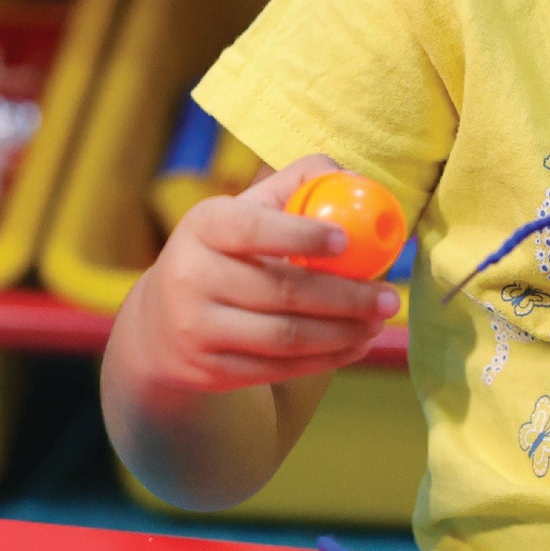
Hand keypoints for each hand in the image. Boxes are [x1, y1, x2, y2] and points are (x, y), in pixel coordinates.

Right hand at [117, 154, 402, 395]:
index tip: (346, 240)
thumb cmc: (226, 251)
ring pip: (285, 337)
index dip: (300, 234)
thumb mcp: (246, 209)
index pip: (253, 228)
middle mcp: (191, 276)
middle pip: (281, 291)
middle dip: (346, 297)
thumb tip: (354, 179)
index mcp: (204, 225)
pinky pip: (278, 369)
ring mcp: (196, 329)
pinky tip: (355, 345)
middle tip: (390, 297)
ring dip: (343, 333)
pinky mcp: (209, 371)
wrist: (160, 323)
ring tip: (378, 322)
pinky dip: (325, 359)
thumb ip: (299, 186)